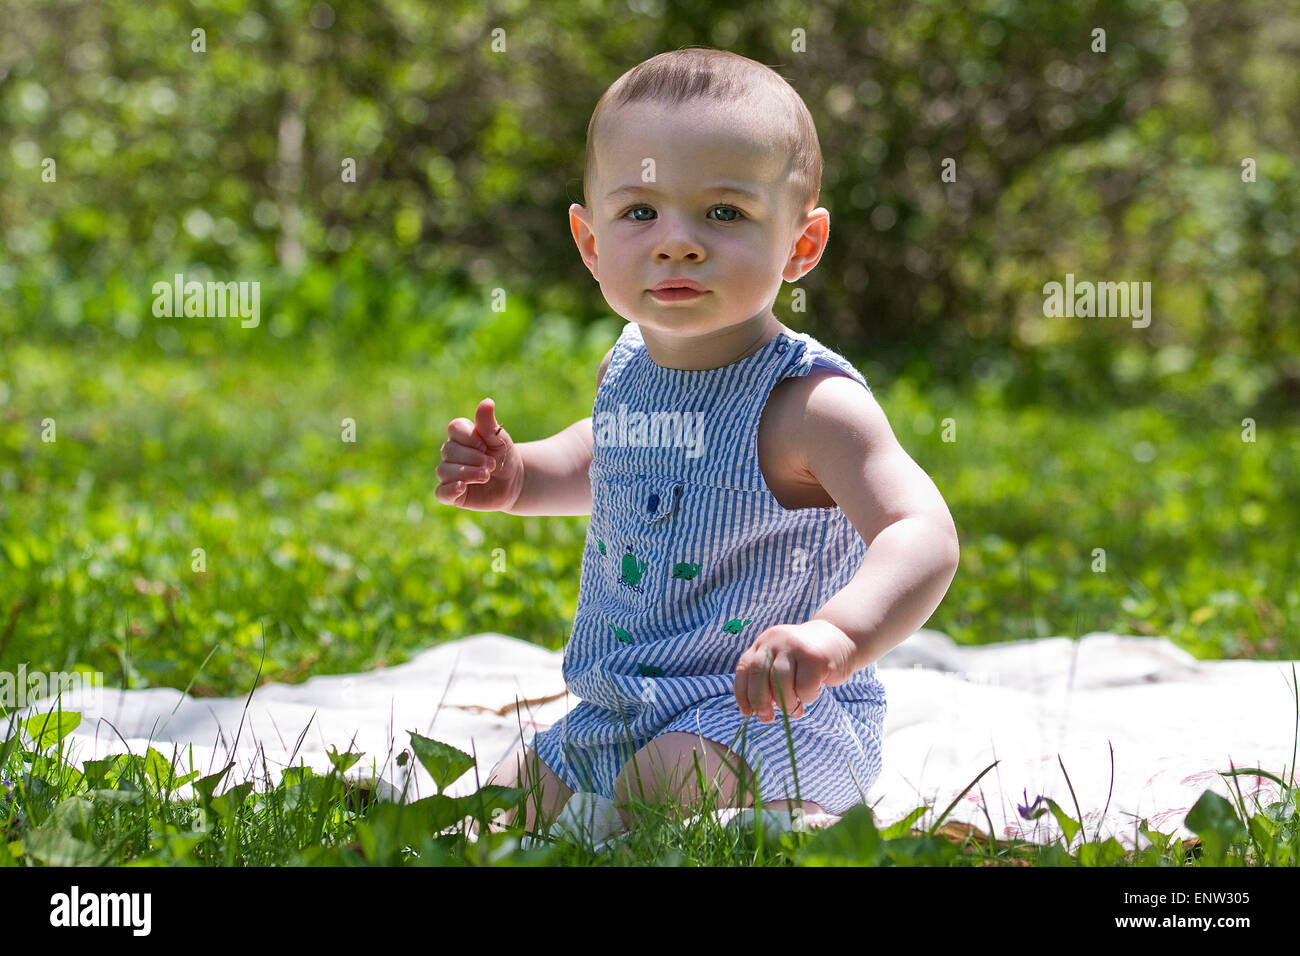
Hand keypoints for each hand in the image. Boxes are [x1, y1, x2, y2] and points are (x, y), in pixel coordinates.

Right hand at [435, 398, 523, 511]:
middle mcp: (451, 454)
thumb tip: (487, 402)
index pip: (454, 429)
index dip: (470, 437)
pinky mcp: (452, 494)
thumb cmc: (504, 456)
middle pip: (449, 451)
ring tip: (486, 475)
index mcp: (461, 436)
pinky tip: (462, 487)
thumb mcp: (499, 439)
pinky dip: (449, 490)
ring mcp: (449, 474)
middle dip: (473, 458)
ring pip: (444, 471)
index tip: (485, 444)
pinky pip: (440, 493)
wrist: (513, 482)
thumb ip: (488, 423)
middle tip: (492, 464)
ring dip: (467, 473)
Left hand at [734, 619, 858, 722]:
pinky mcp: (814, 657)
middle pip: (758, 676)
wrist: (842, 637)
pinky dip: (807, 697)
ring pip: (780, 685)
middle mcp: (775, 640)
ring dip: (787, 703)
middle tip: (768, 718)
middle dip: (760, 702)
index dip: (742, 693)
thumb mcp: (784, 663)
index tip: (747, 712)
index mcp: (764, 643)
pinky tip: (814, 690)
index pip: (744, 668)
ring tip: (796, 706)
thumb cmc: (808, 659)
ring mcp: (794, 646)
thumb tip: (760, 711)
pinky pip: (804, 688)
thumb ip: (769, 681)